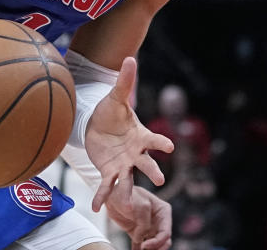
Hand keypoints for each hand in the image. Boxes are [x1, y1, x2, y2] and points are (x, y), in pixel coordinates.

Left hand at [86, 57, 173, 211]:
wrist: (98, 127)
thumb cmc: (112, 113)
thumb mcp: (116, 97)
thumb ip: (124, 82)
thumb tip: (130, 57)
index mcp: (141, 136)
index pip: (154, 140)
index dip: (161, 143)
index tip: (169, 147)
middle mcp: (135, 154)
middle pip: (146, 164)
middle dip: (152, 171)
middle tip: (158, 180)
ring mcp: (123, 165)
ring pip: (128, 180)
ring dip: (126, 191)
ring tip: (125, 203)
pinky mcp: (109, 172)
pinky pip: (107, 186)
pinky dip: (103, 196)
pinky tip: (97, 208)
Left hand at [106, 186, 171, 249]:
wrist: (111, 195)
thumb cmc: (128, 193)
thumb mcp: (140, 205)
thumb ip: (144, 223)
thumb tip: (141, 239)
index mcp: (163, 211)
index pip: (166, 232)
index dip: (158, 241)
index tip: (145, 245)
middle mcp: (158, 221)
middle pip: (163, 241)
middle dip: (157, 248)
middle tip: (145, 249)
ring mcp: (149, 227)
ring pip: (155, 245)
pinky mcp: (138, 233)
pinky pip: (140, 245)